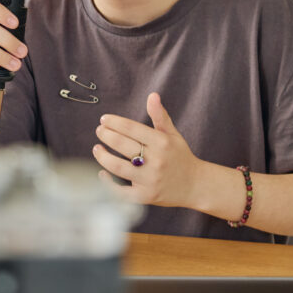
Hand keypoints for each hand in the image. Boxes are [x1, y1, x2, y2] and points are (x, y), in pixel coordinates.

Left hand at [92, 92, 202, 207]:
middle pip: (122, 145)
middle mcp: (156, 161)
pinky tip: (102, 173)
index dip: (115, 122)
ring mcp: (150, 180)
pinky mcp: (145, 196)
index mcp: (162, 143)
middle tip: (99, 131)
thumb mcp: (173, 135)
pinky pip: (120, 192)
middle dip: (106, 135)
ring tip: (97, 148)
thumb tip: (152, 95)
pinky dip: (107, 183)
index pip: (132, 128)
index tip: (104, 119)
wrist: (196, 185)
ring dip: (102, 157)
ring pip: (117, 167)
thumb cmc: (180, 157)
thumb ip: (160, 116)